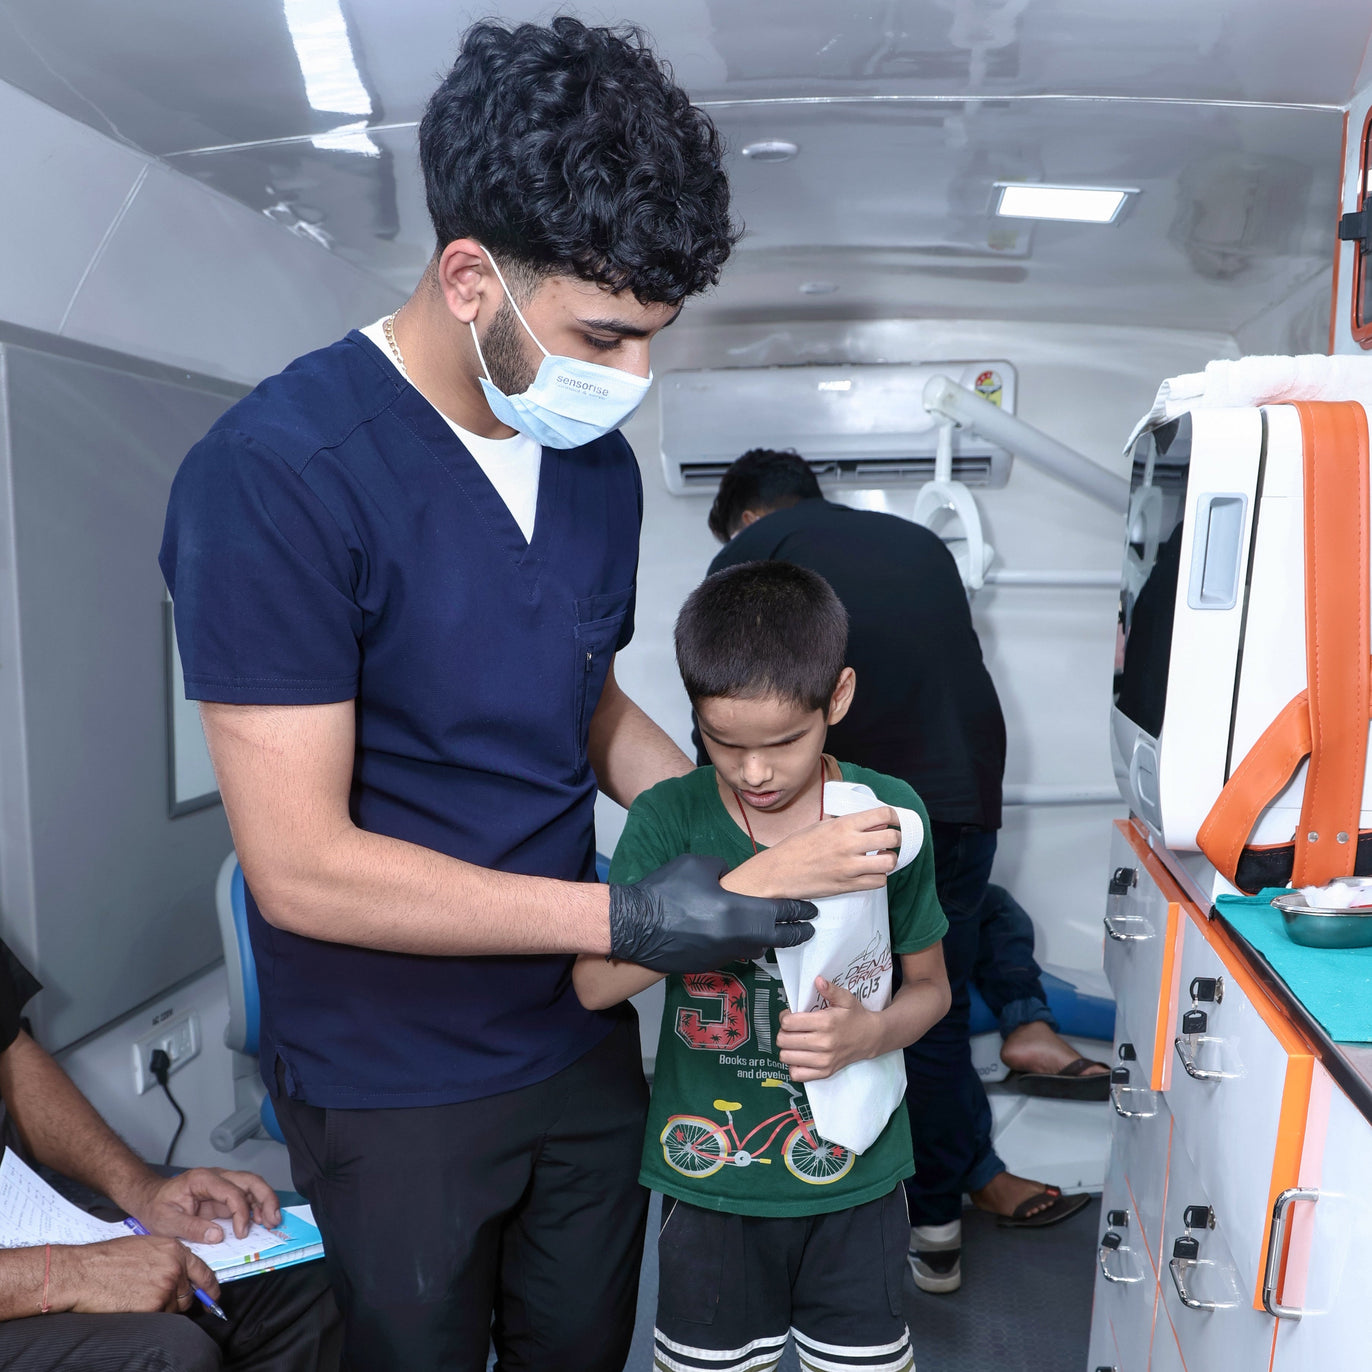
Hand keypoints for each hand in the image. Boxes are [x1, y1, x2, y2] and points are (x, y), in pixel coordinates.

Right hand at [51, 1236, 218, 1314]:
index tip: (213, 1297)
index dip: (209, 1287)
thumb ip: (167, 1258)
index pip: (203, 1271)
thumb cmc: (108, 1259)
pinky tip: (133, 1305)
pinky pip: (160, 1317)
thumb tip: (180, 1274)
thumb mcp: (146, 1246)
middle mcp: (175, 1267)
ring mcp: (165, 1287)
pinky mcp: (153, 1305)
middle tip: (158, 1300)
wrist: (83, 1272)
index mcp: (174, 1250)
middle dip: (178, 1301)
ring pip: (174, 1308)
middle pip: (188, 1294)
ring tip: (138, 1298)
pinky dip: (150, 1316)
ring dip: (161, 1308)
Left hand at [126, 1166, 280, 1242]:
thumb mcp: (166, 1222)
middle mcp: (216, 1177)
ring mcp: (221, 1184)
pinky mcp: (223, 1194)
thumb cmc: (155, 1207)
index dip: (242, 1212)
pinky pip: (245, 1196)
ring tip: (273, 1221)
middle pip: (250, 1180)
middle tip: (273, 1220)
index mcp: (202, 1180)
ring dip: (265, 1201)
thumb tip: (218, 1235)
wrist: (148, 1198)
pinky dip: (256, 1207)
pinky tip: (261, 1220)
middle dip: (266, 1199)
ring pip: (252, 1185)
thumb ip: (191, 1228)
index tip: (242, 1233)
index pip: (232, 1191)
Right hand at [609, 854, 817, 972]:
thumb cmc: (666, 891)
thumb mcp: (698, 865)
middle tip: (808, 928)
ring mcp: (723, 955)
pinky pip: (734, 952)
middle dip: (795, 932)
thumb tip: (730, 877)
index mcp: (741, 912)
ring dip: (768, 939)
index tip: (812, 911)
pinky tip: (737, 935)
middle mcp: (739, 938)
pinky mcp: (708, 964)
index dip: (800, 910)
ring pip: (755, 947)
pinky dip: (742, 944)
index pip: (782, 912)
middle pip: (777, 937)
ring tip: (775, 931)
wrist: (634, 926)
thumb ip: (723, 869)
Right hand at [741, 809, 900, 899]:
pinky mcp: (848, 886)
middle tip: (890, 840)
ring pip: (890, 862)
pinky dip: (879, 877)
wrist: (779, 872)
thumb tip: (868, 823)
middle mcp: (849, 844)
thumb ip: (845, 823)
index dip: (894, 817)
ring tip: (880, 858)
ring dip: (889, 859)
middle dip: (896, 838)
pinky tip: (870, 872)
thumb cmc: (796, 847)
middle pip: (892, 837)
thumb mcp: (820, 825)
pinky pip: (878, 882)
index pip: (883, 814)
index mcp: (842, 825)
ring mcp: (850, 867)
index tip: (894, 821)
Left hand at [776, 978, 881, 1081]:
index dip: (784, 1017)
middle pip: (783, 1040)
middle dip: (783, 1032)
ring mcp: (824, 1060)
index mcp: (825, 1022)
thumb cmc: (855, 1016)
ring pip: (786, 1057)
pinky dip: (793, 1065)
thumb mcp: (846, 998)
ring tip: (795, 1042)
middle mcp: (823, 1043)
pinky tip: (800, 1056)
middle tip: (792, 1029)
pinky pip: (797, 1074)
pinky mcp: (825, 1072)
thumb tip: (818, 980)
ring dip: (786, 1048)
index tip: (790, 1015)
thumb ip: (830, 989)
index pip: (788, 1023)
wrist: (871, 1037)